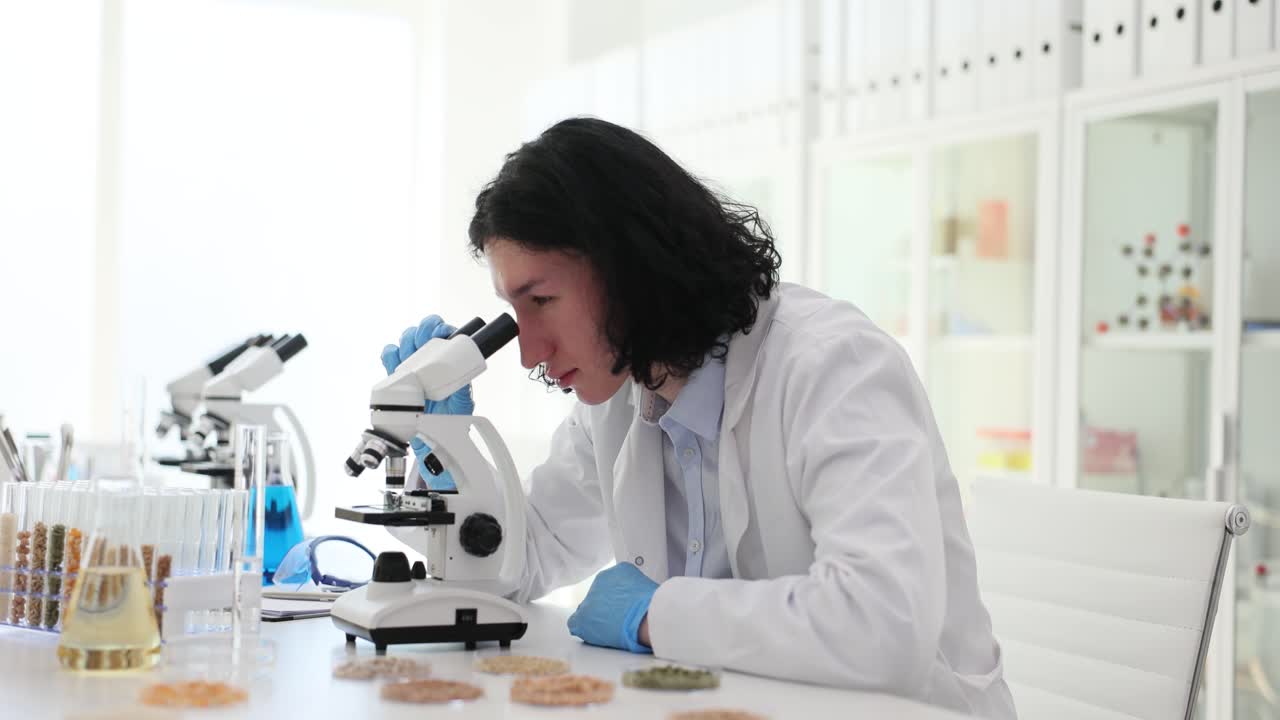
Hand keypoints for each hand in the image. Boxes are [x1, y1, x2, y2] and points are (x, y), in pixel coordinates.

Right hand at [380, 315, 475, 489]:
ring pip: (403, 341)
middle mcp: (428, 359)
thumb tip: (461, 379)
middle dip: (419, 333)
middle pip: (419, 333)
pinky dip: (389, 357)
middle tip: (422, 346)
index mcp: (447, 361)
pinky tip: (395, 366)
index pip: (442, 333)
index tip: (440, 333)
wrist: (432, 438)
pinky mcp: (396, 377)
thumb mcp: (462, 404)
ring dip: (404, 344)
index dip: (438, 327)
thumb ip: (462, 391)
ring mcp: (411, 366)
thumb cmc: (450, 418)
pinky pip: (388, 357)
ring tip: (409, 360)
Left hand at [567, 562, 657, 652]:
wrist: (649, 616)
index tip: (625, 609)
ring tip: (613, 630)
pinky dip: (585, 630)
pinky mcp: (583, 617)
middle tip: (619, 621)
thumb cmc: (655, 607)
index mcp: (619, 571)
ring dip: (598, 620)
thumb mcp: (648, 588)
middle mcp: (601, 580)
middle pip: (599, 598)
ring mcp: (590, 599)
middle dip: (606, 610)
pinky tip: (599, 635)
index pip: (612, 586)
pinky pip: (576, 623)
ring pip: (588, 610)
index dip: (618, 601)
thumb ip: (636, 591)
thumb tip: (636, 601)